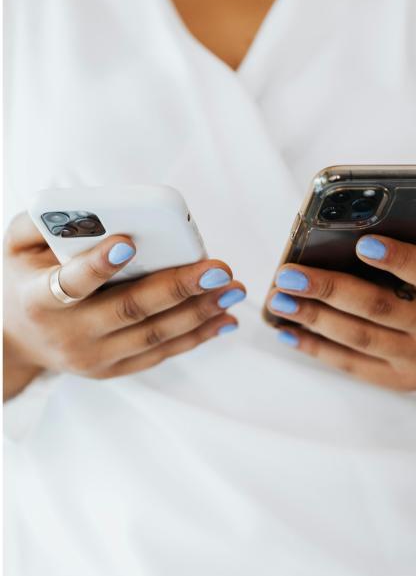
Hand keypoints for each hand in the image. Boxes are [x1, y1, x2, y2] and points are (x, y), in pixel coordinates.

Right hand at [4, 213, 245, 398]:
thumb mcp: (15, 247)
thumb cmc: (23, 281)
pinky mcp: (115, 369)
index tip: (128, 242)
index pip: (71, 284)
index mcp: (40, 300)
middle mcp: (70, 335)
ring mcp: (95, 358)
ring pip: (154, 335)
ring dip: (199, 312)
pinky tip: (225, 318)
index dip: (98, 265)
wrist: (18, 342)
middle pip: (129, 311)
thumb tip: (88, 207)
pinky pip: (161, 353)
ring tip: (233, 289)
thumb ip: (42, 222)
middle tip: (219, 268)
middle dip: (178, 288)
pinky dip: (196, 336)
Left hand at [266, 234, 415, 424]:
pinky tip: (287, 329)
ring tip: (279, 300)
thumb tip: (342, 225)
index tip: (362, 243)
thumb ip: (403, 237)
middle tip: (288, 275)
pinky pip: (350, 363)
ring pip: (359, 338)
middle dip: (328, 289)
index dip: (397, 258)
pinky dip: (315, 346)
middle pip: (378, 307)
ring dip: (313, 318)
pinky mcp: (398, 380)